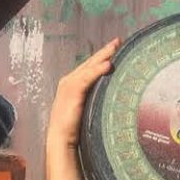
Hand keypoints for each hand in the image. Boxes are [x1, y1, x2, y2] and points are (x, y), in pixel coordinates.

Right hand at [47, 39, 119, 153]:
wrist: (61, 138)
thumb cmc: (74, 127)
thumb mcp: (86, 109)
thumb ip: (93, 99)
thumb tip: (111, 96)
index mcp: (72, 84)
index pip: (88, 67)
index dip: (101, 56)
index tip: (114, 48)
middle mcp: (69, 81)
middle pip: (89, 62)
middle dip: (104, 51)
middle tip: (117, 41)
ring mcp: (69, 85)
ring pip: (89, 67)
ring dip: (102, 56)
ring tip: (115, 48)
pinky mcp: (71, 92)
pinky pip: (87, 78)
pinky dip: (97, 71)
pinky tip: (107, 65)